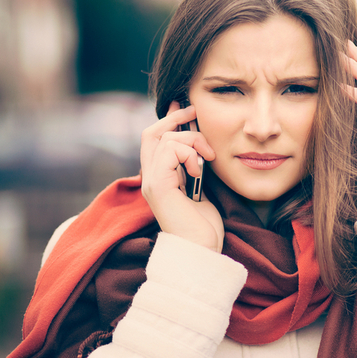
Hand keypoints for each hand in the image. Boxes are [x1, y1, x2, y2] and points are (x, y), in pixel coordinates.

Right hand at [140, 101, 224, 251]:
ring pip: (165, 139)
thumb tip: (199, 143)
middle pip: (152, 133)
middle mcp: (149, 178)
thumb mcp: (201, 187)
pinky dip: (190, 154)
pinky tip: (199, 172)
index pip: (153, 139)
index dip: (168, 119)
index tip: (185, 108)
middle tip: (196, 116)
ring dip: (192, 141)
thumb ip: (194, 167)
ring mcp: (151, 182)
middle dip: (177, 120)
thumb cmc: (204, 224)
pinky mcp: (158, 186)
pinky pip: (171, 150)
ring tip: (207, 160)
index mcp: (158, 177)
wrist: (202, 249)